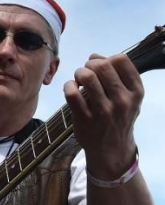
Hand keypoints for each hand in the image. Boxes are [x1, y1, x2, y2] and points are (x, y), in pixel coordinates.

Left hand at [64, 53, 142, 178]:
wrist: (111, 149)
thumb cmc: (118, 118)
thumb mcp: (129, 97)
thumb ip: (117, 76)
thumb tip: (95, 56)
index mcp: (136, 92)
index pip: (121, 60)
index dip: (105, 58)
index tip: (98, 65)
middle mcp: (122, 100)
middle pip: (102, 66)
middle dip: (89, 65)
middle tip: (85, 72)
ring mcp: (103, 111)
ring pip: (86, 77)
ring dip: (78, 73)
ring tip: (78, 79)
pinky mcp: (85, 119)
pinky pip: (72, 93)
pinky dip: (68, 86)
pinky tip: (70, 89)